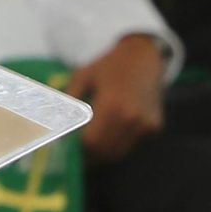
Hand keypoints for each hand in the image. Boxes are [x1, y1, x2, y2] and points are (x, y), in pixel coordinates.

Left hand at [67, 33, 166, 162]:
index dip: (78, 148)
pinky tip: (112, 130)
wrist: (145, 57)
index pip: (92, 142)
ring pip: (119, 153)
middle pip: (105, 152)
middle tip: (77, 150)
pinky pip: (131, 146)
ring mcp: (145, 125)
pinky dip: (119, 145)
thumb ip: (69, 102)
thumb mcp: (83, 77)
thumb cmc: (109, 66)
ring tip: (92, 142)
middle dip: (89, 155)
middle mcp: (131, 118)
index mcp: (112, 104)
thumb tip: (55, 127)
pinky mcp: (154, 128)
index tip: (68, 147)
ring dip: (103, 153)